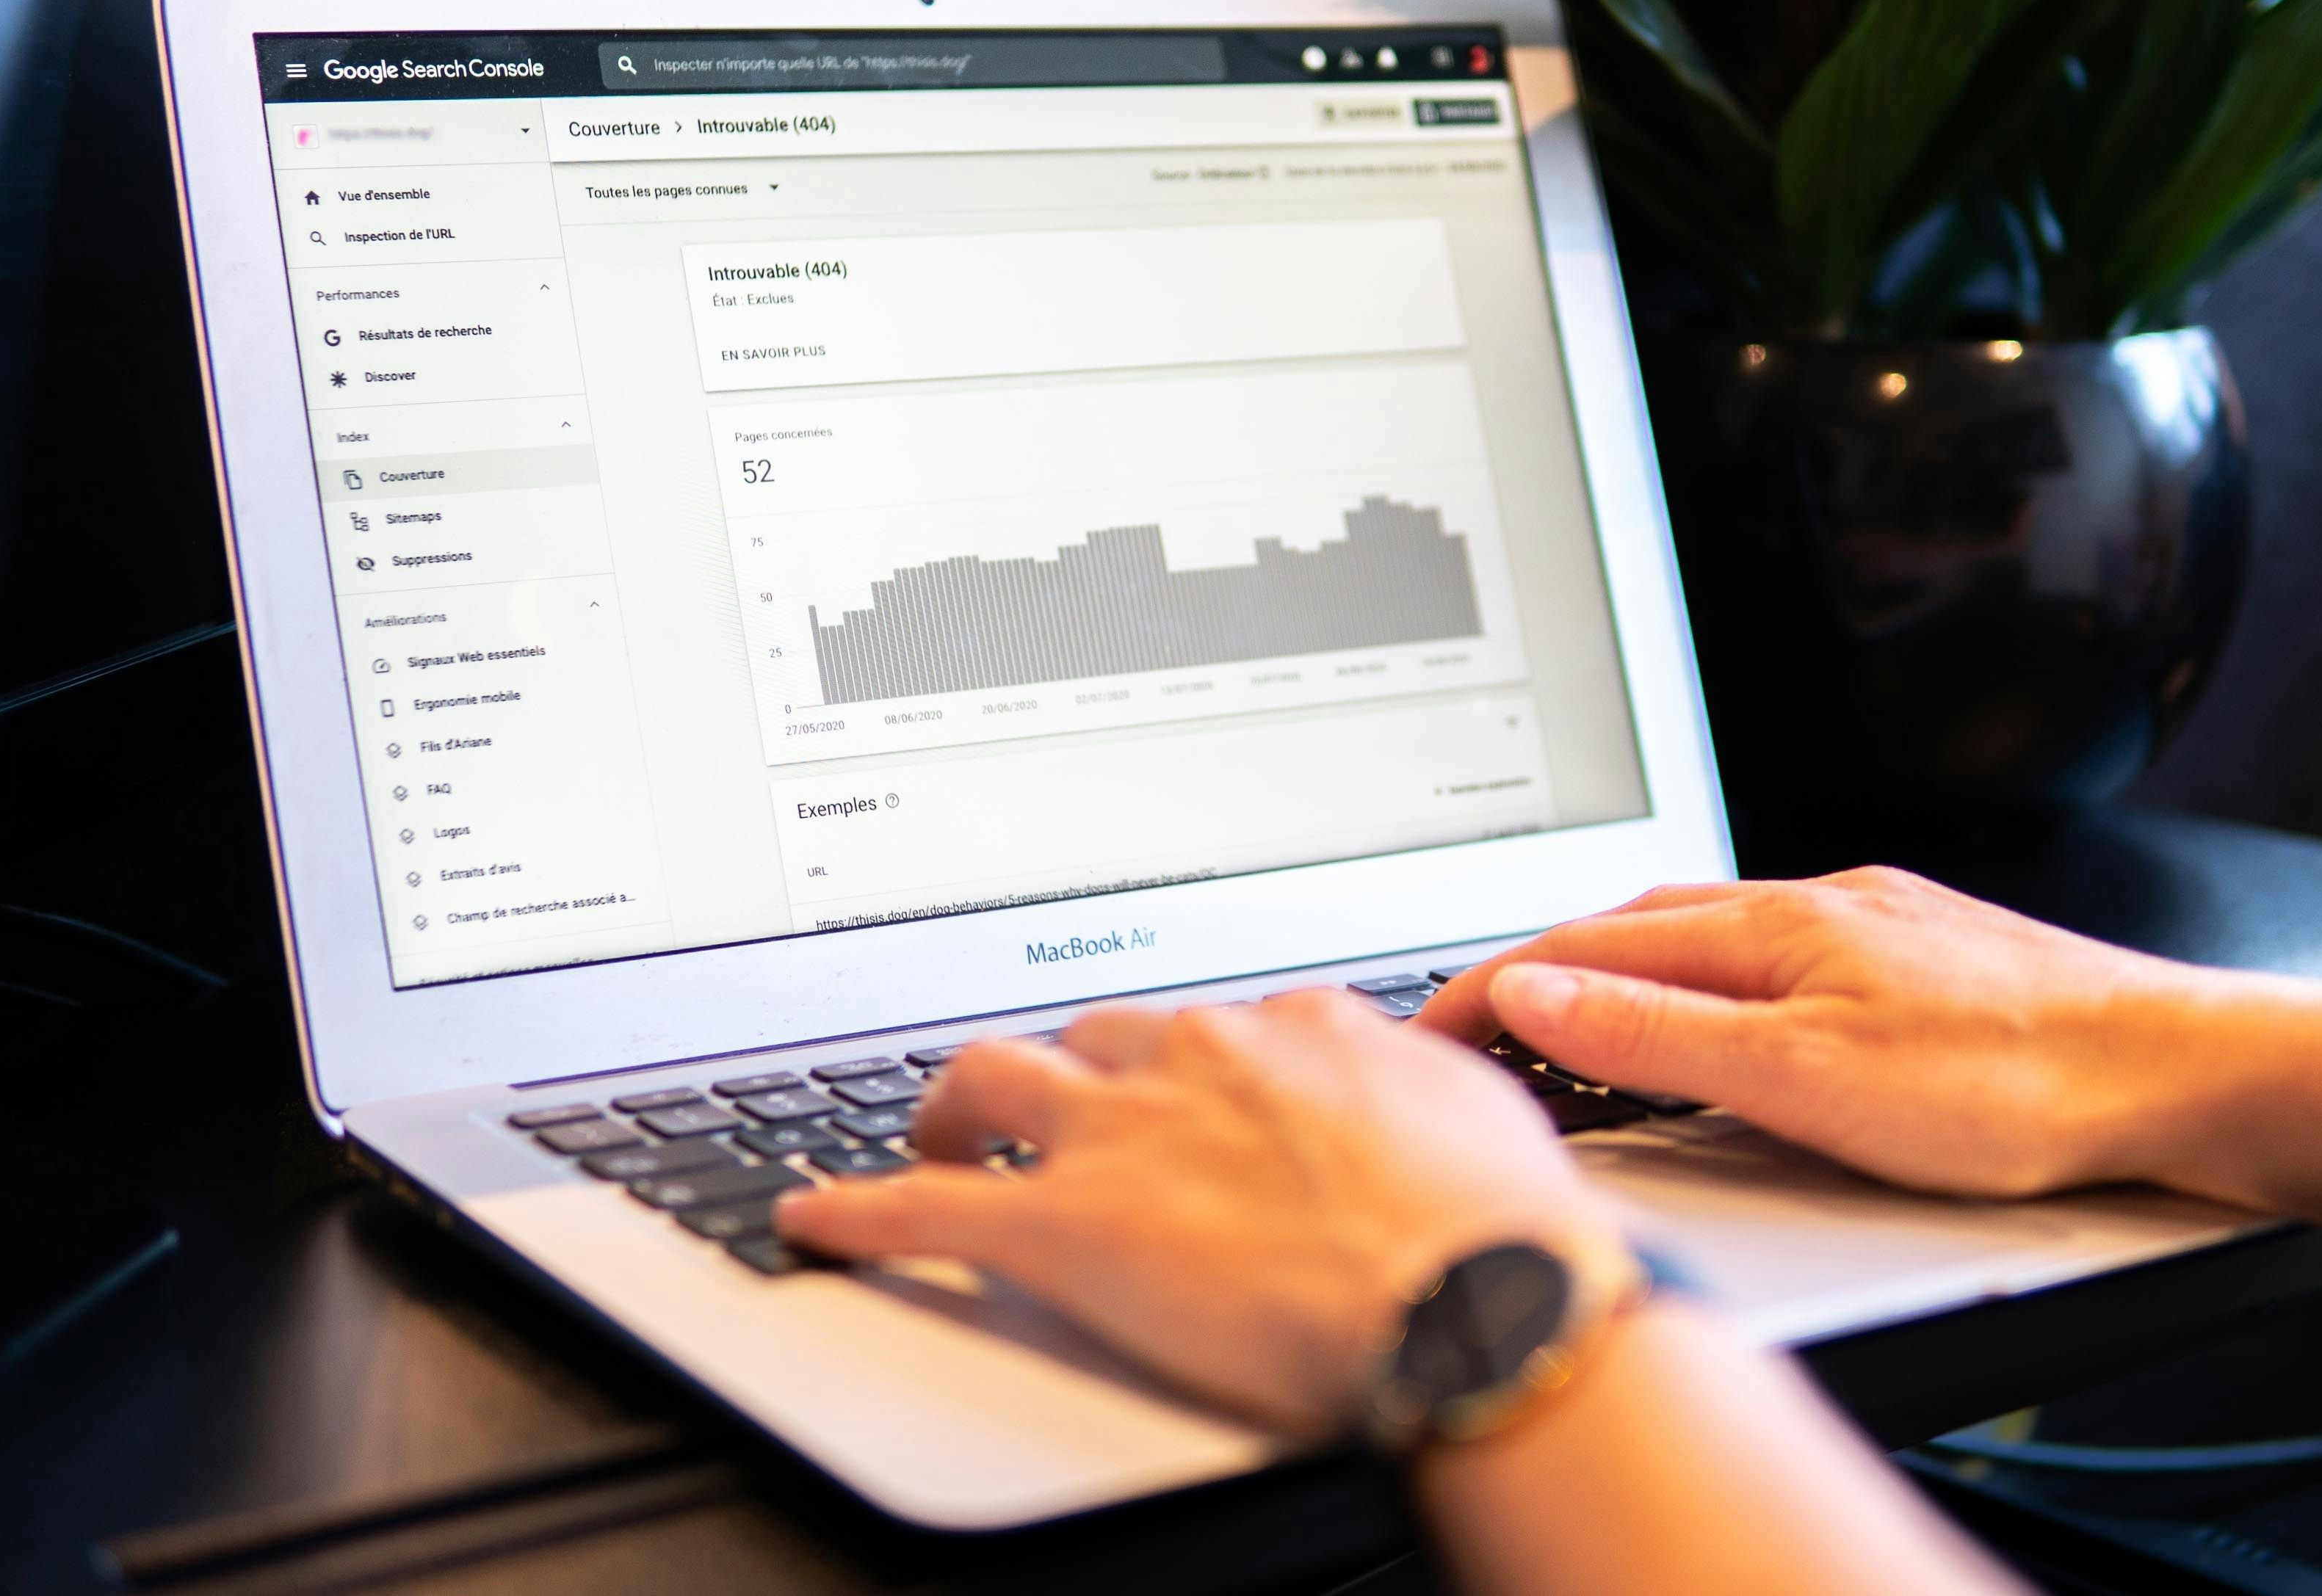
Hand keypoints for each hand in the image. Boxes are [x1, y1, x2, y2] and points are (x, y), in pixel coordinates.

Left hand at [774, 989, 1623, 1435]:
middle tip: (1048, 1104)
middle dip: (1062, 1065)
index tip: (1181, 1090)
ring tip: (935, 1129)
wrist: (1477, 1294)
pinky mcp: (1065, 1226)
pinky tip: (819, 1218)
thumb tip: (1439, 1111)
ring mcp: (1124, 1134)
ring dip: (954, 1102)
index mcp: (1297, 1030)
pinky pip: (927, 1206)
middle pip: (1093, 1033)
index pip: (1216, 1025)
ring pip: (995, 1075)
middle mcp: (1199, 1057)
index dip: (1187, 1064)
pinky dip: (860, 1209)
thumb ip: (1428, 1100)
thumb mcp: (1482, 1123)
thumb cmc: (1501, 1230)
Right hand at [1418, 869, 2249, 1200]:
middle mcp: (1811, 906)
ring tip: (1574, 1024)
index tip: (1426, 1027)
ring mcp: (1868, 924)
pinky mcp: (1916, 955)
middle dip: (1541, 970)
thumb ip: (1660, 1039)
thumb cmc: (2014, 1085)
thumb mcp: (1806, 1081)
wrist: (2175, 1074)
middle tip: (1478, 1029)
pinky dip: (1703, 984)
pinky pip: (1769, 953)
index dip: (1490, 986)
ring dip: (1620, 973)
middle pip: (1633, 927)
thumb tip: (1538, 998)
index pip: (1583, 948)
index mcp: (1769, 930)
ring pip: (1704, 934)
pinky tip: (1723, 1019)